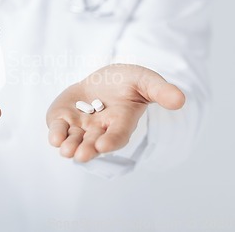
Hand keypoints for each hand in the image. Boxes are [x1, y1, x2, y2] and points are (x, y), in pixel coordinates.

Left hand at [46, 64, 184, 162]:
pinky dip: (56, 133)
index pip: (117, 135)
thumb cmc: (127, 82)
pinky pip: (58, 128)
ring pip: (74, 139)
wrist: (103, 80)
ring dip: (69, 145)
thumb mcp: (145, 80)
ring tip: (66, 150)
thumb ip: (160, 90)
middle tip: (80, 155)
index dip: (111, 141)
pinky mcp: (63, 119)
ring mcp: (80, 126)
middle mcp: (100, 129)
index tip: (103, 145)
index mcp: (121, 123)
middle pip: (93, 143)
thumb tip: (180, 100)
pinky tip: (54, 137)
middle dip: (87, 149)